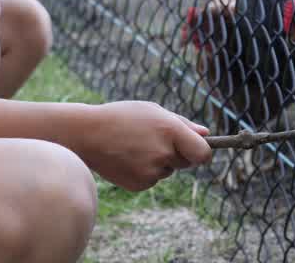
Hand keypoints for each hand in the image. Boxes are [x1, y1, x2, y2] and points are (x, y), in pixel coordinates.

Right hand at [75, 101, 211, 191]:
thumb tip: (207, 134)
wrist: (87, 134)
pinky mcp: (140, 184)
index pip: (203, 153)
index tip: (199, 151)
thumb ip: (183, 123)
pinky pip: (152, 179)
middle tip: (153, 140)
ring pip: (167, 170)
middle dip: (177, 153)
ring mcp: (151, 171)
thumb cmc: (122, 117)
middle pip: (186, 162)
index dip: (203, 153)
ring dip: (159, 161)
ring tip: (135, 146)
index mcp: (170, 130)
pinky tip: (128, 158)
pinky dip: (145, 171)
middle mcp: (164, 153)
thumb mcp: (153, 111)